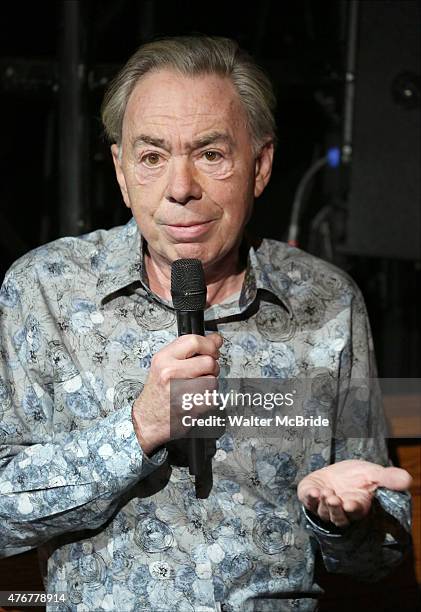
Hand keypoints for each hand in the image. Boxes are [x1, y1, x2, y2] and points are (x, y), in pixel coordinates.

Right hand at [132, 333, 222, 454]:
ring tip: (196, 387)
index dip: (209, 344)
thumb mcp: (165, 365)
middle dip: (212, 366)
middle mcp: (170, 372)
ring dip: (210, 383)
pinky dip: (208, 398)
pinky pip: (212, 396)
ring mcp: (181, 390)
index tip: (214, 347)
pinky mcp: (191, 406)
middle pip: (208, 361)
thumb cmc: (157, 393)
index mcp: (163, 358)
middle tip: (204, 371)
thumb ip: (189, 351)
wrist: (148, 420)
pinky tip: (196, 399)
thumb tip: (215, 340)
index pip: (194, 341)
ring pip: (213, 379)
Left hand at [297, 459, 411, 527]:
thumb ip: (388, 478)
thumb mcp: (373, 473)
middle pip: (338, 518)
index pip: (355, 514)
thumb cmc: (357, 476)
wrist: (336, 471)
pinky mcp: (309, 497)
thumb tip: (408, 480)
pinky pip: (307, 501)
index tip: (351, 504)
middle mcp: (340, 510)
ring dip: (323, 503)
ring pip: (323, 512)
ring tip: (325, 492)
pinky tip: (312, 491)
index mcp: (357, 507)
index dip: (353, 510)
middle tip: (335, 499)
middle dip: (335, 510)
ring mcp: (323, 506)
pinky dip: (309, 497)